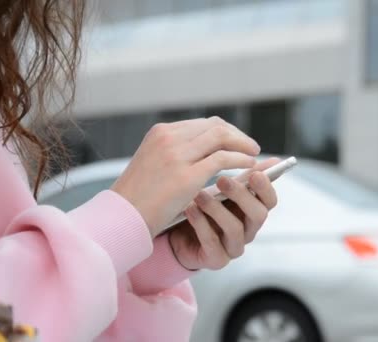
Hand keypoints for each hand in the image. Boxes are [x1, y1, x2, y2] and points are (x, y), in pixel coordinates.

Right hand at [111, 117, 260, 236]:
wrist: (123, 216)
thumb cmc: (140, 195)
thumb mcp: (154, 163)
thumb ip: (176, 152)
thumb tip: (206, 150)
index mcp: (161, 132)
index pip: (203, 124)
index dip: (225, 131)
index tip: (237, 140)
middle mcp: (169, 138)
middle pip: (215, 126)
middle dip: (238, 135)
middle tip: (252, 146)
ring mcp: (177, 155)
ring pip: (222, 138)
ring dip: (243, 145)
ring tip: (254, 155)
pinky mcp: (187, 175)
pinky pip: (223, 159)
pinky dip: (240, 160)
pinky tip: (248, 166)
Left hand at [168, 158, 279, 269]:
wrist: (176, 233)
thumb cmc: (205, 207)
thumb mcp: (223, 189)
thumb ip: (244, 176)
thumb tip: (274, 160)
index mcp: (253, 210)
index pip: (270, 200)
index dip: (265, 187)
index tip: (254, 172)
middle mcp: (248, 230)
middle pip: (259, 215)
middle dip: (242, 196)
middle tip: (222, 179)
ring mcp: (233, 246)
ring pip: (235, 229)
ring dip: (217, 209)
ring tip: (199, 195)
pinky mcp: (216, 259)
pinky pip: (212, 243)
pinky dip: (201, 224)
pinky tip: (190, 209)